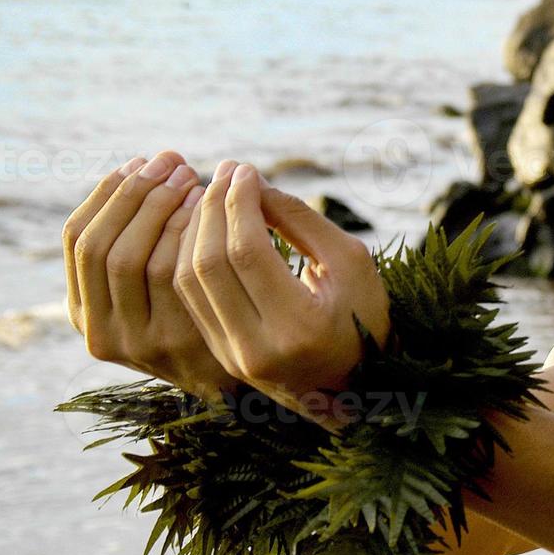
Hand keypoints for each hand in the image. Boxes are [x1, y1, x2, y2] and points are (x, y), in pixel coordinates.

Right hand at [64, 150, 242, 404]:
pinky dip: (183, 235)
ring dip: (159, 209)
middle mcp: (101, 333)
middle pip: (101, 247)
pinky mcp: (177, 343)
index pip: (77, 240)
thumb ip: (138, 245)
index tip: (137, 162)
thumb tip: (139, 170)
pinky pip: (171, 275)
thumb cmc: (202, 312)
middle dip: (134, 195)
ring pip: (132, 259)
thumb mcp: (153, 289)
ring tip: (191, 178)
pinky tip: (208, 208)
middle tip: (171, 161)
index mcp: (85, 312)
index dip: (105, 195)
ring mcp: (137, 343)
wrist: (248, 372)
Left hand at [173, 161, 391, 431]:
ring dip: (193, 229)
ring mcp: (233, 357)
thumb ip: (302, 221)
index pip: (248, 251)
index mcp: (300, 327)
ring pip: (189, 280)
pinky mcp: (219, 356)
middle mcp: (257, 348)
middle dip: (211, 209)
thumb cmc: (364, 315)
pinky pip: (189, 297)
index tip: (246, 170)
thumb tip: (252, 186)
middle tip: (224, 173)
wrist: (358, 385)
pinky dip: (190, 254)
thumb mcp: (351, 262)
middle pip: (210, 264)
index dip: (240, 203)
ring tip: (211, 194)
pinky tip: (204, 227)